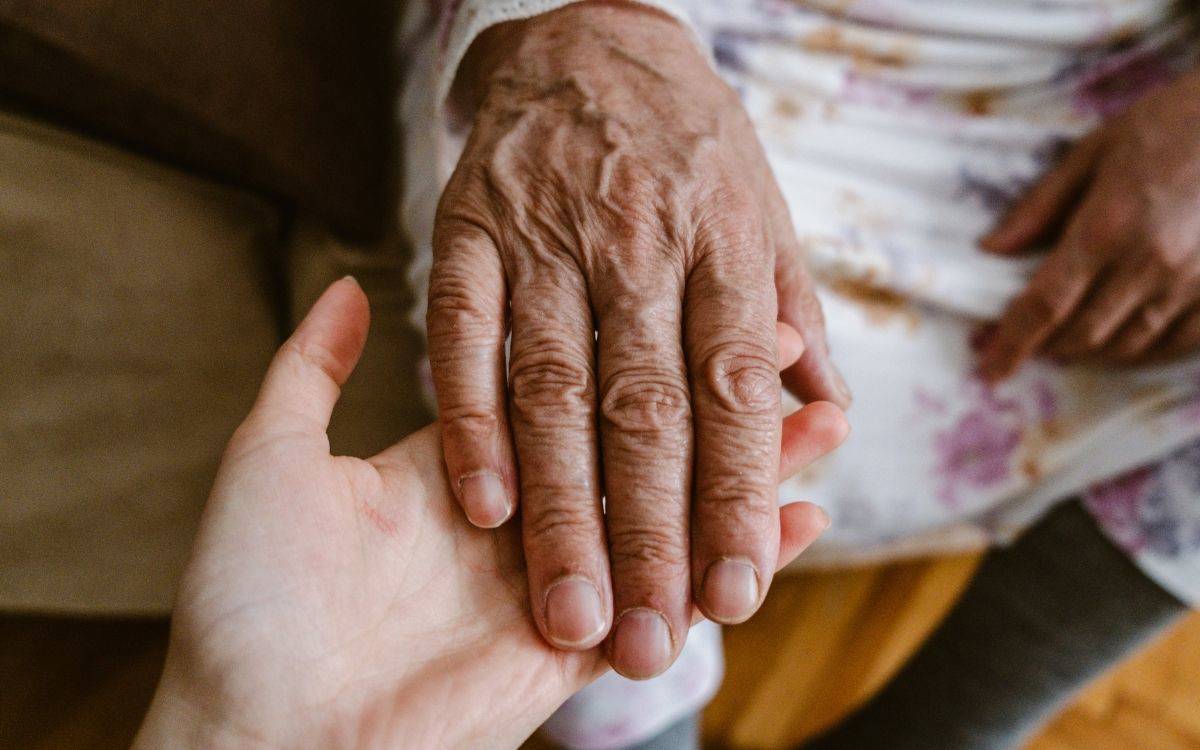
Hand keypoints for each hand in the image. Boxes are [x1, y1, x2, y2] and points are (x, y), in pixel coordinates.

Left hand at [134, 279, 842, 748]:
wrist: (251, 721)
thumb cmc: (246, 590)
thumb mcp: (272, 457)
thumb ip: (312, 371)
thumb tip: (347, 285)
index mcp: (464, 461)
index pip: (573, 384)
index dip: (636, 339)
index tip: (696, 291)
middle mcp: (524, 513)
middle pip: (643, 437)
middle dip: (718, 395)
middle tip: (791, 347)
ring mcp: (557, 577)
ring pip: (676, 507)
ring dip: (752, 463)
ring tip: (828, 418)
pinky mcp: (574, 646)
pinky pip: (675, 595)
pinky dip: (742, 559)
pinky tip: (804, 519)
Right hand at [428, 1, 848, 677]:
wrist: (589, 37)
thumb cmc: (688, 144)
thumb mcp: (761, 209)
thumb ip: (792, 311)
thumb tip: (829, 411)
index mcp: (721, 246)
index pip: (731, 391)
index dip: (736, 496)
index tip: (738, 593)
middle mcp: (636, 247)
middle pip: (643, 409)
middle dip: (647, 534)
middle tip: (651, 639)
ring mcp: (544, 239)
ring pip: (553, 387)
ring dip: (559, 509)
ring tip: (569, 608)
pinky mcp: (467, 232)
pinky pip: (462, 334)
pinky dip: (469, 419)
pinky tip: (483, 502)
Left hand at [980, 68, 1199, 378]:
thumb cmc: (1171, 124)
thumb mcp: (1093, 151)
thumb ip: (1040, 206)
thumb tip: (991, 249)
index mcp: (1106, 228)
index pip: (1045, 304)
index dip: (1012, 344)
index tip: (990, 370)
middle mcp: (1149, 264)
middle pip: (1083, 333)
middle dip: (1048, 346)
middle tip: (1029, 343)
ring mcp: (1192, 282)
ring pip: (1128, 345)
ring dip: (1092, 350)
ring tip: (1071, 340)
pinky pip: (1176, 342)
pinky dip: (1143, 349)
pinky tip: (1127, 339)